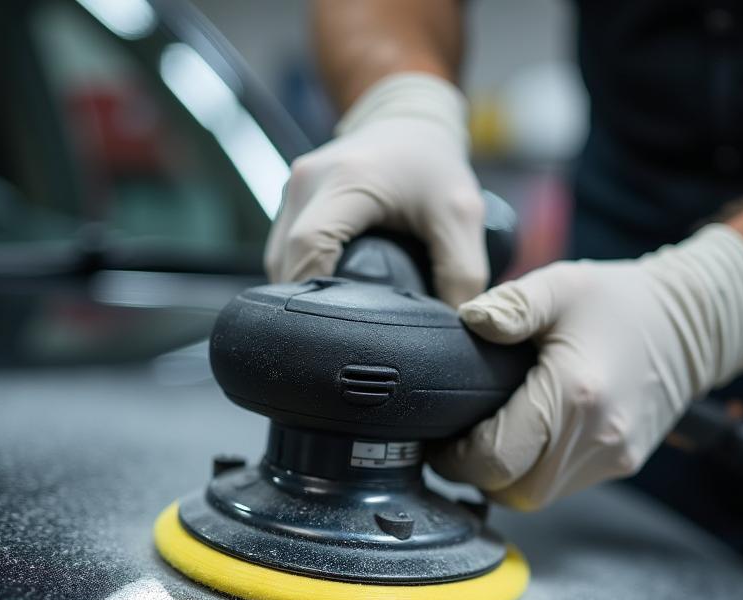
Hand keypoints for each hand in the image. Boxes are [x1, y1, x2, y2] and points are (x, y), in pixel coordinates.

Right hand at [265, 73, 487, 305]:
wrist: (409, 118)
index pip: (308, 248)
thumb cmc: (434, 164)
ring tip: (334, 324)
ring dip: (301, 292)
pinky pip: (283, 250)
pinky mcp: (291, 201)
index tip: (338, 328)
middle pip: (286, 260)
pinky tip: (326, 299)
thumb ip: (463, 272)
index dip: (315, 294)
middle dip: (308, 303)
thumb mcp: (461, 214)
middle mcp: (306, 182)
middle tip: (339, 338)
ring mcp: (292, 190)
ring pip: (279, 259)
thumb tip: (456, 325)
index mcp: (344, 181)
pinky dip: (301, 276)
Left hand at [431, 225, 742, 508]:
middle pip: (512, 491)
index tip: (441, 441)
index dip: (456, 458)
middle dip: (477, 474)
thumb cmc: (622, 302)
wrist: (692, 324)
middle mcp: (595, 437)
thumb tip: (467, 320)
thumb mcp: (561, 286)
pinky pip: (563, 487)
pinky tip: (528, 442)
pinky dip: (537, 473)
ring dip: (506, 479)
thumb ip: (510, 306)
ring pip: (537, 497)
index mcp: (572, 395)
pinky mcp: (622, 464)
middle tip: (459, 446)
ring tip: (491, 443)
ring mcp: (612, 456)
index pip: (495, 458)